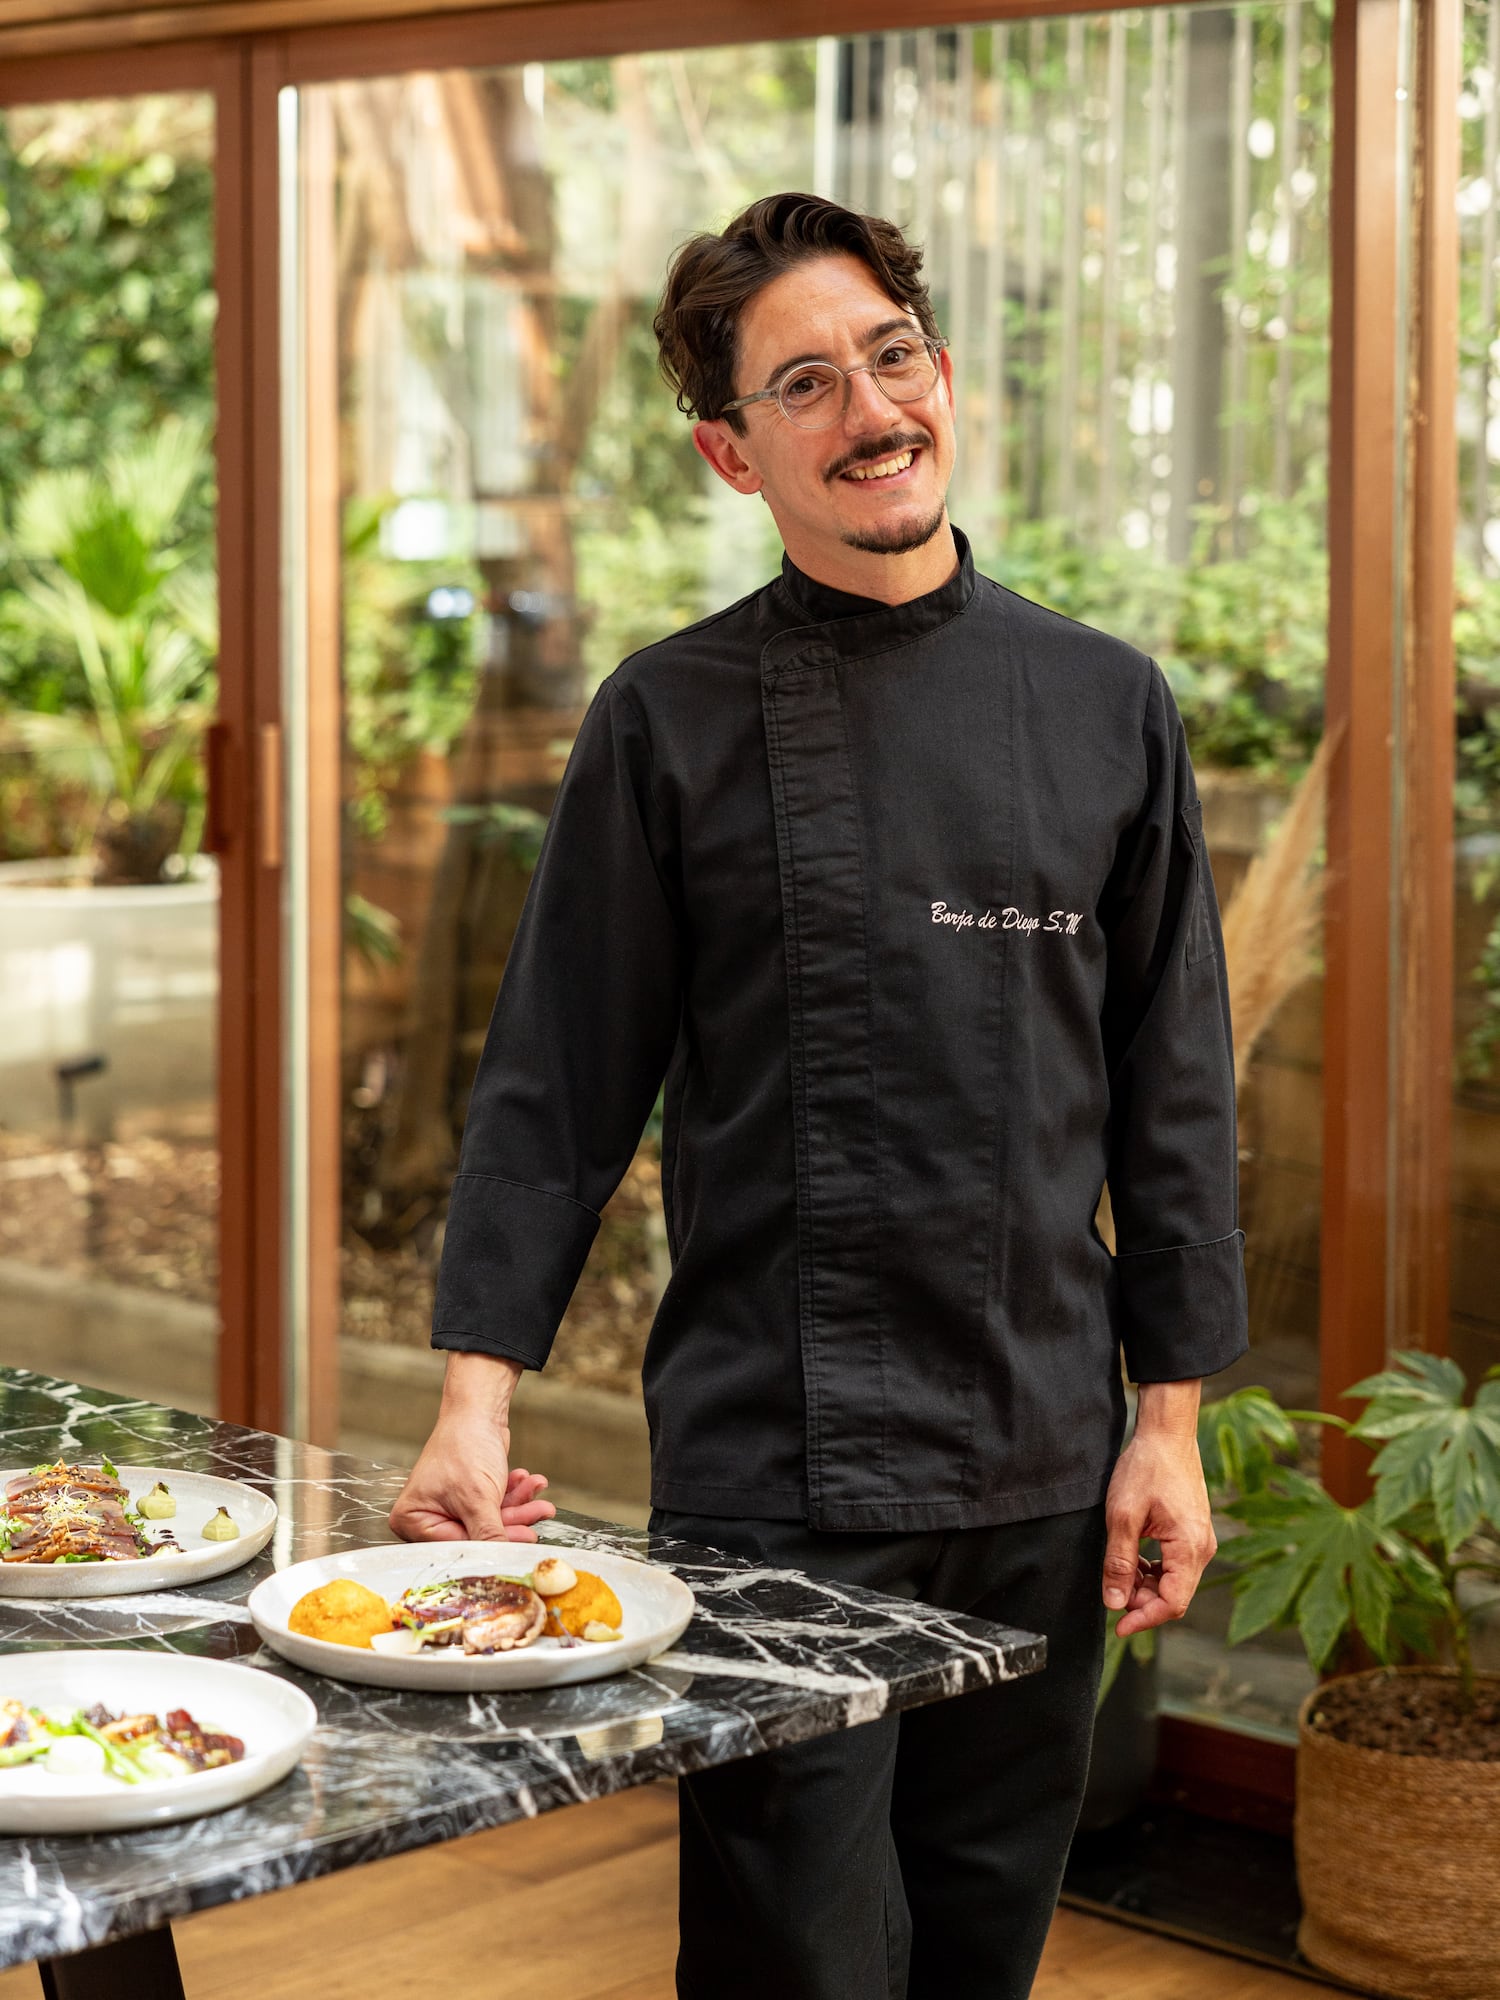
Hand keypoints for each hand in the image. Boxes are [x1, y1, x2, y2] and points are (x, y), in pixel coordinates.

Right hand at [389, 1354, 555, 1544]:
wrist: (477, 1409)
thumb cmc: (465, 1446)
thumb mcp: (478, 1497)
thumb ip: (489, 1535)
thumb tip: (501, 1567)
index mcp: (412, 1520)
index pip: (456, 1546)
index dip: (491, 1545)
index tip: (522, 1542)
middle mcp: (425, 1517)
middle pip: (476, 1535)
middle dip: (513, 1523)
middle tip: (540, 1515)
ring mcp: (447, 1507)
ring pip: (490, 1520)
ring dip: (519, 1508)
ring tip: (541, 1497)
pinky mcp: (467, 1497)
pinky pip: (494, 1507)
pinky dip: (513, 1496)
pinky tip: (529, 1481)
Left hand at [1102, 1380, 1214, 1639]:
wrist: (1167, 1433)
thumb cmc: (1146, 1468)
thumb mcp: (1122, 1516)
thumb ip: (1120, 1562)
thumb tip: (1115, 1603)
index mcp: (1190, 1548)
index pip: (1172, 1603)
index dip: (1144, 1619)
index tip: (1118, 1626)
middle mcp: (1202, 1549)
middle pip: (1174, 1595)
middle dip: (1142, 1602)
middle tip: (1111, 1592)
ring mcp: (1200, 1540)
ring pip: (1173, 1581)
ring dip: (1146, 1585)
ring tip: (1117, 1574)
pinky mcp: (1192, 1533)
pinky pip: (1175, 1564)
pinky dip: (1153, 1569)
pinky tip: (1132, 1559)